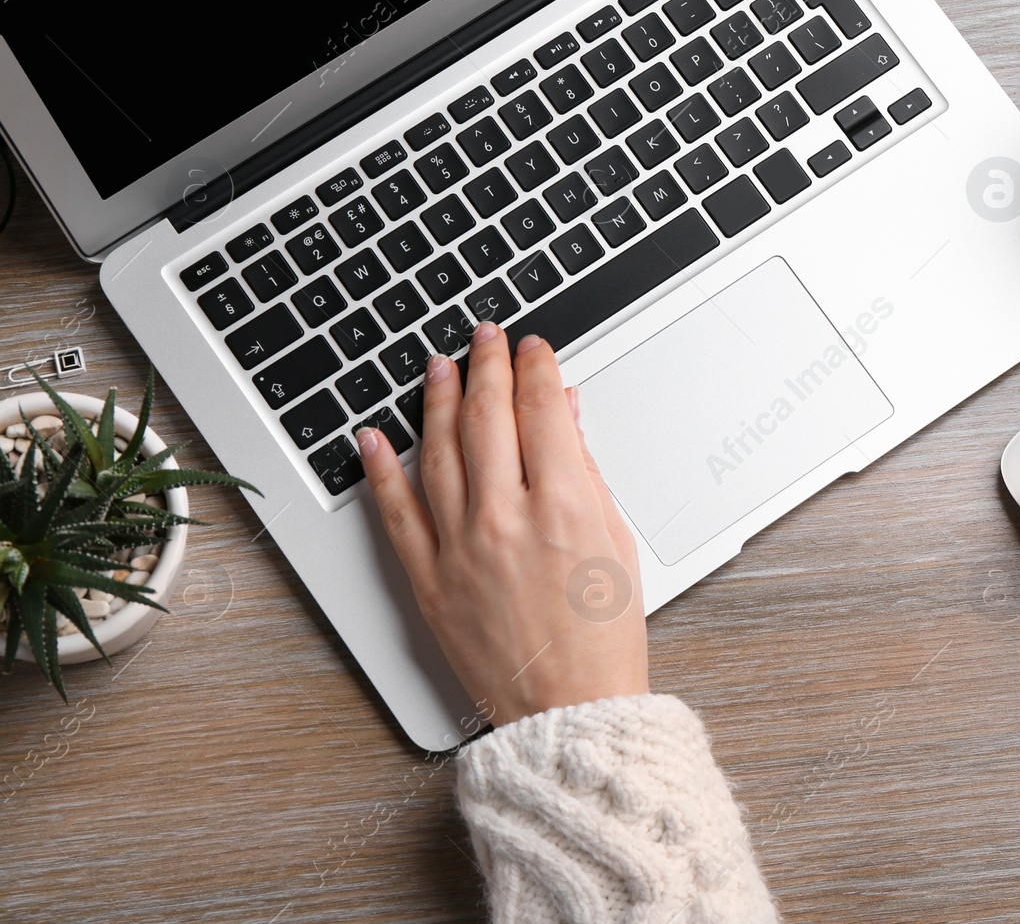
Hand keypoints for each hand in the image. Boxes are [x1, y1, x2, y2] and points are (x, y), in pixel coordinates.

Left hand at [358, 322, 646, 725]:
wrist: (569, 711)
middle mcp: (506, 520)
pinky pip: (397, 514)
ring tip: (437, 366)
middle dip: (487, 365)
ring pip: (439, 452)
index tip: (533, 349)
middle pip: (488, 418)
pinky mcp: (428, 581)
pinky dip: (381, 470)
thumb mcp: (616, 542)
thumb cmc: (604, 639)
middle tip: (486, 337)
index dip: (535, 367)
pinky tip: (374, 438)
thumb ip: (586, 471)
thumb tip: (565, 416)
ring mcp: (461, 549)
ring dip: (436, 399)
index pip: (541, 410)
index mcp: (565, 507)